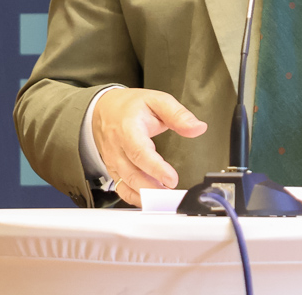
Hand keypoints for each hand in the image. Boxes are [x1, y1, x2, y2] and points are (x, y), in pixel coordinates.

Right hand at [91, 88, 206, 206]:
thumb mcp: (156, 100)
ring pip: (126, 184)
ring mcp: (113, 160)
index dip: (156, 168)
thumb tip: (198, 127)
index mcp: (128, 128)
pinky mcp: (113, 169)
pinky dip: (134, 198)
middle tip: (172, 194)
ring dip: (146, 195)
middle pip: (132, 174)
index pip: (140, 152)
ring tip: (165, 199)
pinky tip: (149, 201)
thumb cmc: (130, 106)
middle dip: (152, 188)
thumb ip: (178, 114)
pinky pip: (121, 188)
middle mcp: (117, 147)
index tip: (172, 179)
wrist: (103, 109)